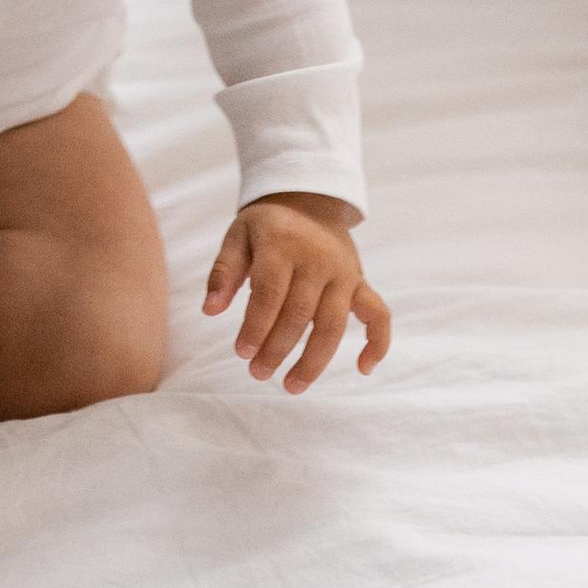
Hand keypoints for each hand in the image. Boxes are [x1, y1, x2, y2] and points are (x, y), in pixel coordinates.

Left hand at [203, 193, 389, 391]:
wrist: (309, 201)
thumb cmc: (267, 227)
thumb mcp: (238, 236)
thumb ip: (223, 271)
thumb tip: (209, 311)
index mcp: (282, 243)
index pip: (270, 292)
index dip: (255, 326)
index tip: (241, 353)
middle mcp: (317, 258)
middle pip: (299, 313)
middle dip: (278, 349)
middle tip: (258, 373)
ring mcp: (344, 272)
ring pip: (334, 324)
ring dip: (314, 360)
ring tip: (292, 386)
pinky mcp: (361, 283)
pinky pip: (378, 314)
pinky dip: (377, 342)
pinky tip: (363, 368)